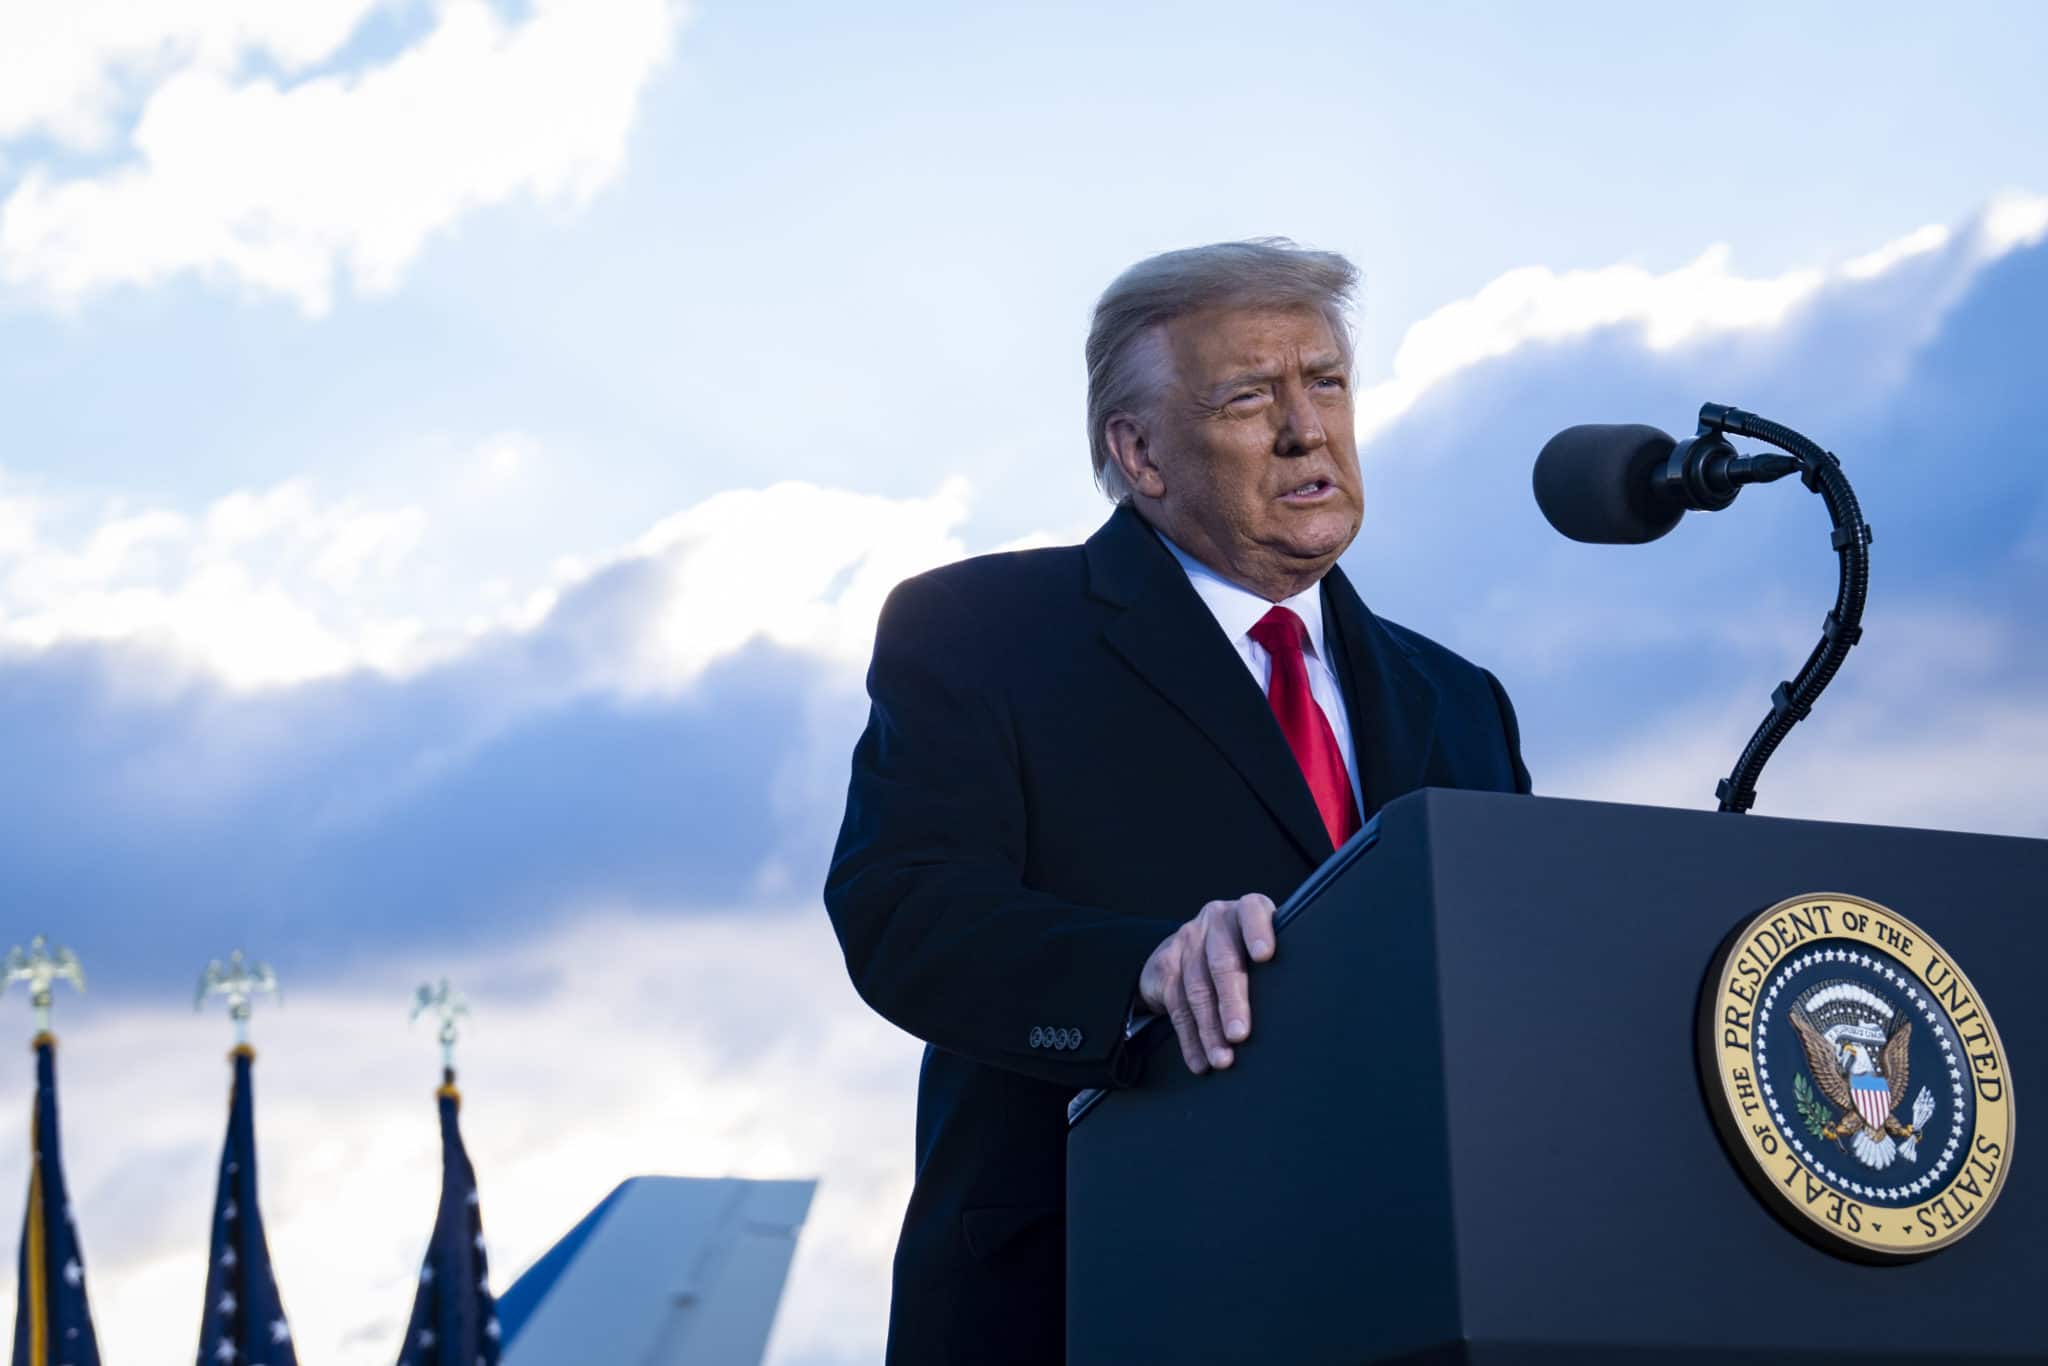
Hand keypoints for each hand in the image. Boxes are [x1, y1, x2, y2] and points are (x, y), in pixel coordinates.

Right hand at [1137, 894, 1276, 1073]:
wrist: (1189, 947)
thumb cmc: (1243, 953)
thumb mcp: (1260, 948)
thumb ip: (1278, 966)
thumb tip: (1305, 1014)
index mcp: (1246, 911)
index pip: (1252, 912)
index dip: (1258, 932)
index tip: (1265, 956)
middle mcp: (1215, 920)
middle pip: (1222, 961)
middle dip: (1232, 1002)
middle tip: (1240, 1034)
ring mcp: (1187, 939)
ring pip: (1197, 989)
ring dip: (1209, 1030)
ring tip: (1223, 1059)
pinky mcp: (1165, 963)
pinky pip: (1176, 1006)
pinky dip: (1189, 1038)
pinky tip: (1200, 1060)